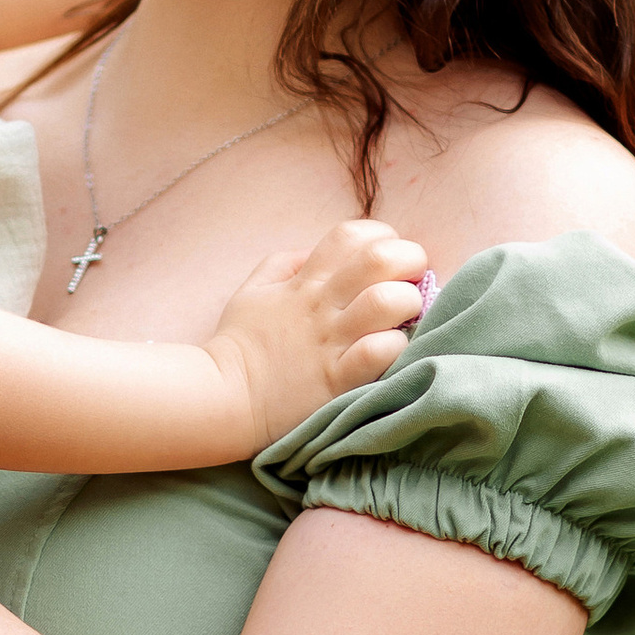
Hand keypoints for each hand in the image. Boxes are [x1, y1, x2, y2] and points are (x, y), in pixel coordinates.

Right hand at [207, 219, 431, 447]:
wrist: (222, 399)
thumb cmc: (238, 345)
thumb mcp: (253, 292)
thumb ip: (284, 265)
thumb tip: (313, 254)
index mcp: (304, 282)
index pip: (350, 235)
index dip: (380, 236)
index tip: (387, 258)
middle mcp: (321, 306)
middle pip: (379, 259)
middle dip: (410, 260)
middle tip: (412, 281)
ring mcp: (330, 343)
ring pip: (387, 301)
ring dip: (407, 304)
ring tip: (404, 318)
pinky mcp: (336, 380)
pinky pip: (379, 352)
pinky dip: (395, 348)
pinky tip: (391, 352)